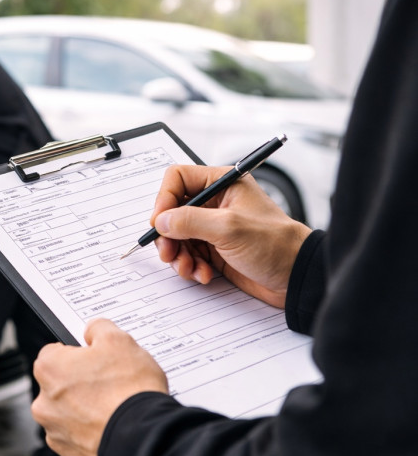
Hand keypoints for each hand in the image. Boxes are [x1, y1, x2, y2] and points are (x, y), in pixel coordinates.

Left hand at [31, 318, 167, 455]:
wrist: (144, 441)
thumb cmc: (129, 392)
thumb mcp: (120, 341)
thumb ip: (99, 328)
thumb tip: (93, 330)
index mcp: (49, 370)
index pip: (54, 353)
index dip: (77, 355)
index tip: (94, 360)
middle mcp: (44, 403)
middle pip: (59, 386)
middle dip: (80, 385)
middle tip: (109, 384)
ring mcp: (56, 433)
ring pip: (69, 416)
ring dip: (85, 412)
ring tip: (115, 409)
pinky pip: (79, 441)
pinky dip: (93, 436)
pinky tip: (113, 429)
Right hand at [151, 165, 311, 307]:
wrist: (295, 277)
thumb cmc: (275, 244)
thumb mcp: (229, 228)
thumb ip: (190, 221)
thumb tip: (161, 221)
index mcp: (222, 183)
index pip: (178, 179)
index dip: (164, 199)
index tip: (160, 223)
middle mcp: (214, 202)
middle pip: (172, 211)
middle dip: (168, 235)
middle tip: (168, 253)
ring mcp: (212, 227)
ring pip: (176, 236)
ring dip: (178, 255)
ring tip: (189, 268)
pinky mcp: (213, 249)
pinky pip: (187, 254)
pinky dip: (190, 266)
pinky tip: (203, 274)